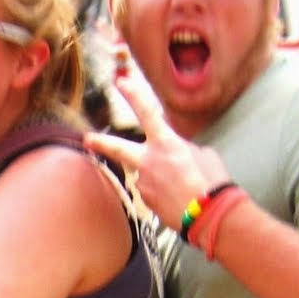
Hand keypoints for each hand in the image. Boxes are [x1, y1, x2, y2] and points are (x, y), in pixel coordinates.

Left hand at [85, 74, 232, 232]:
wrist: (209, 214)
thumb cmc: (210, 182)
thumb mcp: (202, 154)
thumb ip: (183, 148)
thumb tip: (176, 153)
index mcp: (166, 143)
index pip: (146, 112)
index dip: (133, 95)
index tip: (121, 83)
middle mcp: (148, 161)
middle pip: (117, 148)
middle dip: (100, 142)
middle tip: (88, 138)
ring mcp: (143, 182)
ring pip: (145, 174)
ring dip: (158, 178)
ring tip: (182, 187)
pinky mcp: (145, 201)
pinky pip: (151, 191)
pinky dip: (162, 193)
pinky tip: (178, 198)